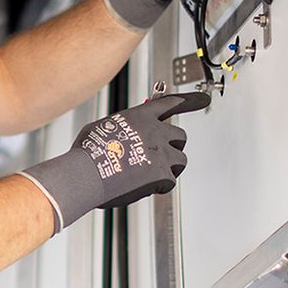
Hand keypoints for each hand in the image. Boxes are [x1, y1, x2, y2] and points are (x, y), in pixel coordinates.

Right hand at [17, 91, 209, 232]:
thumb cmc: (86, 154)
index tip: (202, 99)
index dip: (187, 101)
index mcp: (140, 117)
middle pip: (180, 135)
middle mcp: (155, 131)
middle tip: (161, 154)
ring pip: (180, 159)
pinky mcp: (162, 173)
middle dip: (173, 145)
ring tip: (152, 174)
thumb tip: (119, 132)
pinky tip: (144, 187)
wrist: (85, 174)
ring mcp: (161, 152)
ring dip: (169, 167)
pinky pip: (170, 181)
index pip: (168, 104)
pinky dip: (159, 186)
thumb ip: (119, 127)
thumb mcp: (101, 128)